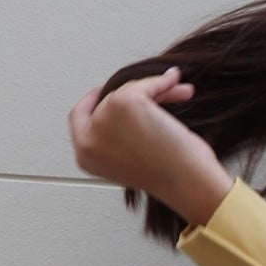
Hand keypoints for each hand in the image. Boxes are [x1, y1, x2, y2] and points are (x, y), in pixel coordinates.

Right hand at [68, 67, 234, 227]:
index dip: (92, 101)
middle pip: (106, 101)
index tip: (106, 89)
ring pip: (127, 90)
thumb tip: (132, 98)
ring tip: (182, 93)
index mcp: (85, 156)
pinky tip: (176, 82)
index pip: (79, 119)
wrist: (186, 183)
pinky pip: (143, 84)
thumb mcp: (133, 157)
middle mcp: (87, 139)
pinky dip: (162, 83)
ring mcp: (102, 119)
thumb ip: (120, 134)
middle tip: (159, 88)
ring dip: (156, 90)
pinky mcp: (122, 103)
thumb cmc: (171, 178)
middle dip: (136, 94)